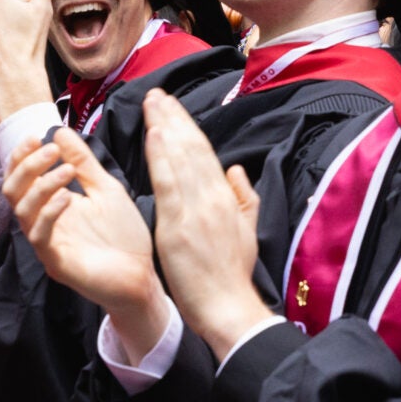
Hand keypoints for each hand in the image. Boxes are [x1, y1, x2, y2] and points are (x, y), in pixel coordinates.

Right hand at [5, 127, 168, 347]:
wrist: (142, 275)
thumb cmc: (124, 234)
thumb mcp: (105, 188)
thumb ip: (83, 163)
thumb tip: (59, 131)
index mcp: (50, 205)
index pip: (21, 176)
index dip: (23, 156)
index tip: (39, 137)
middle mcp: (42, 223)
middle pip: (12, 190)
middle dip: (28, 166)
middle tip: (51, 150)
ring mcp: (47, 244)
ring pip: (22, 210)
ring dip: (42, 185)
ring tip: (67, 171)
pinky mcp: (56, 263)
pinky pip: (40, 236)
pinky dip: (50, 212)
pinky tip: (68, 198)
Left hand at [142, 89, 275, 359]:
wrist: (228, 306)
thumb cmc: (233, 274)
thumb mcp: (248, 230)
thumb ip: (243, 196)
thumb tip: (235, 168)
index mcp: (226, 197)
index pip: (205, 153)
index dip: (188, 127)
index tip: (172, 107)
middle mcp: (212, 197)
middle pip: (191, 148)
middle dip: (173, 118)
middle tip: (157, 95)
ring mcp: (195, 209)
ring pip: (180, 159)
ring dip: (164, 128)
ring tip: (152, 105)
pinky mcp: (178, 225)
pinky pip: (168, 184)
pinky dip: (160, 157)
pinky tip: (153, 136)